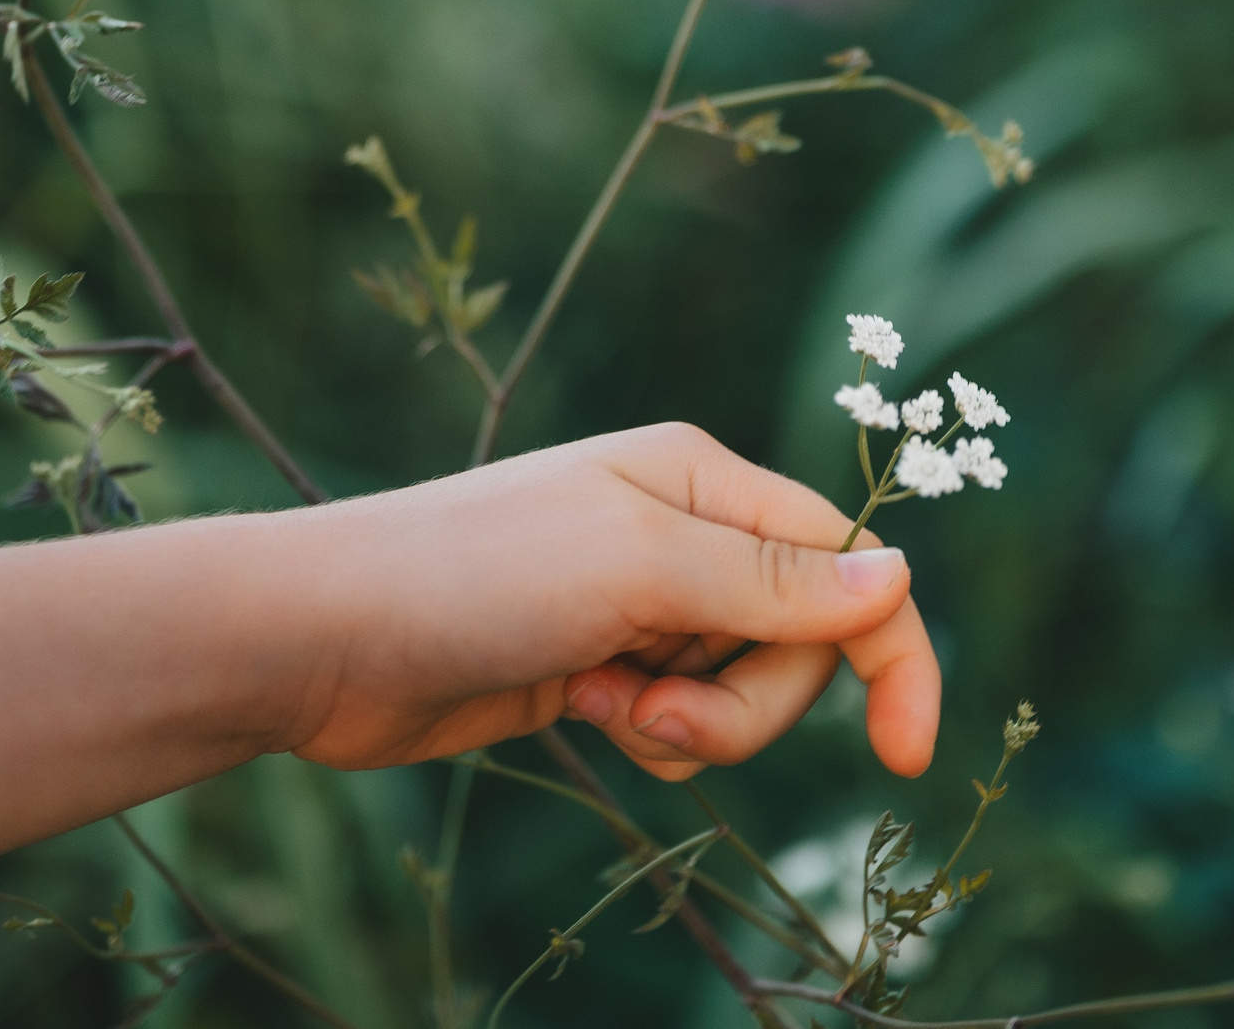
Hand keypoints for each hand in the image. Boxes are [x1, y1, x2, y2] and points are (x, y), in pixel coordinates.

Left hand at [273, 423, 938, 779]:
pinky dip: (648, 732)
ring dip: (690, 722)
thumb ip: (771, 582)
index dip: (891, 654)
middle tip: (654, 701)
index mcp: (702, 479)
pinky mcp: (598, 663)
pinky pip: (680, 719)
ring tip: (599, 700)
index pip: (849, 563)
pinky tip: (576, 708)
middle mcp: (680, 531)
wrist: (328, 637)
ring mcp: (637, 600)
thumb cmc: (472, 575)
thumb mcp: (635, 567)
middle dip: (747, 700)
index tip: (906, 756)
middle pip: (801, 643)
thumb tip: (898, 576)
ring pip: (741, 690)